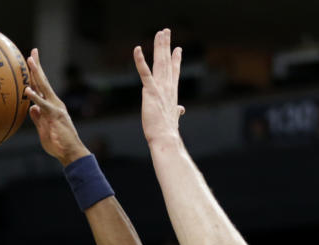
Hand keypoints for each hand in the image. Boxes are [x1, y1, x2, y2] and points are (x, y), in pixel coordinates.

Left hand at [25, 49, 88, 165]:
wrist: (71, 153)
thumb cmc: (58, 144)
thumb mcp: (44, 129)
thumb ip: (38, 118)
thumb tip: (32, 108)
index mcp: (51, 106)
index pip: (41, 87)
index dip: (36, 74)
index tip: (31, 61)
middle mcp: (54, 103)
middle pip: (43, 81)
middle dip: (37, 66)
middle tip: (32, 52)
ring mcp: (55, 108)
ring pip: (44, 87)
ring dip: (36, 74)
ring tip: (30, 61)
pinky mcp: (55, 115)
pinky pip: (43, 104)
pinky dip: (35, 97)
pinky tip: (27, 90)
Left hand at [133, 29, 184, 144]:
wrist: (166, 138)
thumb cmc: (167, 131)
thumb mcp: (173, 118)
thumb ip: (176, 111)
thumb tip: (181, 109)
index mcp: (172, 93)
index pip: (174, 72)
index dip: (175, 60)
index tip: (177, 49)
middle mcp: (168, 88)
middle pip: (167, 62)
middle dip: (166, 46)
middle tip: (166, 31)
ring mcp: (160, 89)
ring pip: (160, 63)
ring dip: (159, 47)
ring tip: (160, 33)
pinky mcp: (150, 92)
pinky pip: (144, 73)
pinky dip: (140, 61)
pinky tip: (137, 49)